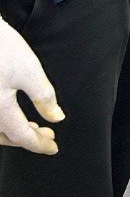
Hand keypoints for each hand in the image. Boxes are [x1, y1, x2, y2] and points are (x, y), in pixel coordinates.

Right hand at [0, 16, 63, 153]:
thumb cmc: (3, 48)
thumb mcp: (29, 70)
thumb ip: (43, 96)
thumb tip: (57, 118)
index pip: (22, 136)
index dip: (39, 144)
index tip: (54, 147)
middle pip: (6, 137)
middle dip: (28, 139)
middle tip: (48, 136)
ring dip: (13, 133)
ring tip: (32, 126)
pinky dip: (2, 123)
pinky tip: (11, 113)